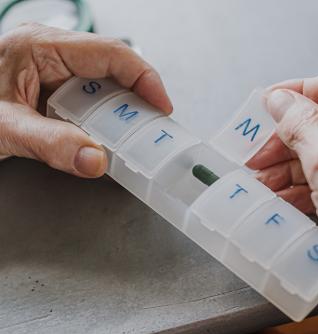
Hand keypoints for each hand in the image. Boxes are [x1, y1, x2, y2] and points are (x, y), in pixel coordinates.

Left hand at [0, 23, 171, 176]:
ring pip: (103, 86)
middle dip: (137, 100)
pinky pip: (88, 99)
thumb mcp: (4, 128)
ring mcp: (52, 70)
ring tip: (131, 137)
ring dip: (120, 113)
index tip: (162, 107)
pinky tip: (104, 136)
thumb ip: (50, 144)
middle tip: (149, 130)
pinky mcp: (52, 88)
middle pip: (113, 70)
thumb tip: (97, 161)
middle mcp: (50, 53)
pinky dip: (102, 120)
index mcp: (40, 47)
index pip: (111, 54)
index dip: (144, 79)